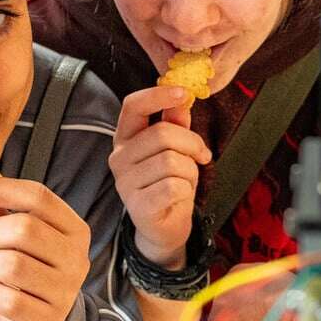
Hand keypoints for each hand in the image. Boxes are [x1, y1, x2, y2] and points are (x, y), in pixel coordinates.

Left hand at [0, 176, 92, 320]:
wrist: (46, 317)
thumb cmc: (31, 266)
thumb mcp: (23, 237)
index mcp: (75, 228)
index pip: (37, 196)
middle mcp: (77, 257)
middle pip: (24, 229)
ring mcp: (65, 290)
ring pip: (11, 265)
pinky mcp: (48, 319)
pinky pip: (7, 299)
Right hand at [110, 86, 211, 266]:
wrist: (164, 227)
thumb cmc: (169, 183)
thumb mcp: (176, 149)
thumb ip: (176, 123)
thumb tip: (183, 99)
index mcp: (126, 138)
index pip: (133, 106)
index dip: (158, 95)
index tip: (184, 93)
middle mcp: (119, 158)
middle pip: (163, 134)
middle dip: (192, 143)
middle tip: (202, 156)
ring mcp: (125, 183)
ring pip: (172, 161)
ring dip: (190, 171)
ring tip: (185, 181)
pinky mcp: (137, 205)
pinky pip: (173, 186)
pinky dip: (186, 190)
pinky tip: (180, 197)